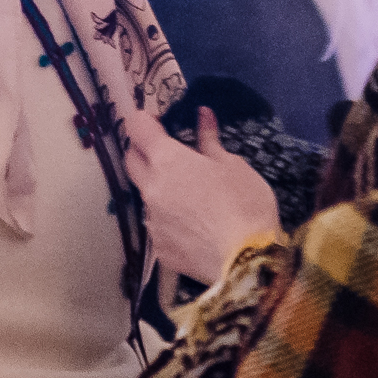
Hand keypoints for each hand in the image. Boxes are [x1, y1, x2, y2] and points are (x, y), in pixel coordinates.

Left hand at [129, 110, 281, 287]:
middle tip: (167, 151)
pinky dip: (170, 220)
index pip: (137, 128)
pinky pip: (158, 226)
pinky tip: (194, 227)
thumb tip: (202, 115)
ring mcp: (152, 222)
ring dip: (159, 189)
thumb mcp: (234, 166)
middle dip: (142, 150)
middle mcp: (151, 189)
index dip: (144, 120)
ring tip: (191, 197)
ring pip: (146, 196)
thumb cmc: (246, 205)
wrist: (247, 263)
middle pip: (131, 160)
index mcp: (168, 161)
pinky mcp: (159, 250)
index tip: (159, 121)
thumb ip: (210, 140)